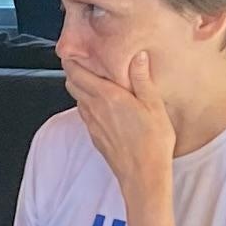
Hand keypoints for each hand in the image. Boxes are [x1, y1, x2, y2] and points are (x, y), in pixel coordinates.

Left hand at [65, 44, 175, 199]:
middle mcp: (94, 108)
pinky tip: (103, 105)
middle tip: (85, 62)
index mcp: (107, 96)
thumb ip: (142, 79)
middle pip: (72, 84)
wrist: (143, 175)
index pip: (77, 73)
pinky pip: (85, 115)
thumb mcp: (154, 105)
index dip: (72, 60)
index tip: (75, 50)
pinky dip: (88, 104)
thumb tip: (138, 56)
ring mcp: (92, 124)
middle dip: (74, 71)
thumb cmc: (153, 141)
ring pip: (77, 99)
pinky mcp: (95, 137)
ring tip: (95, 80)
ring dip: (81, 88)